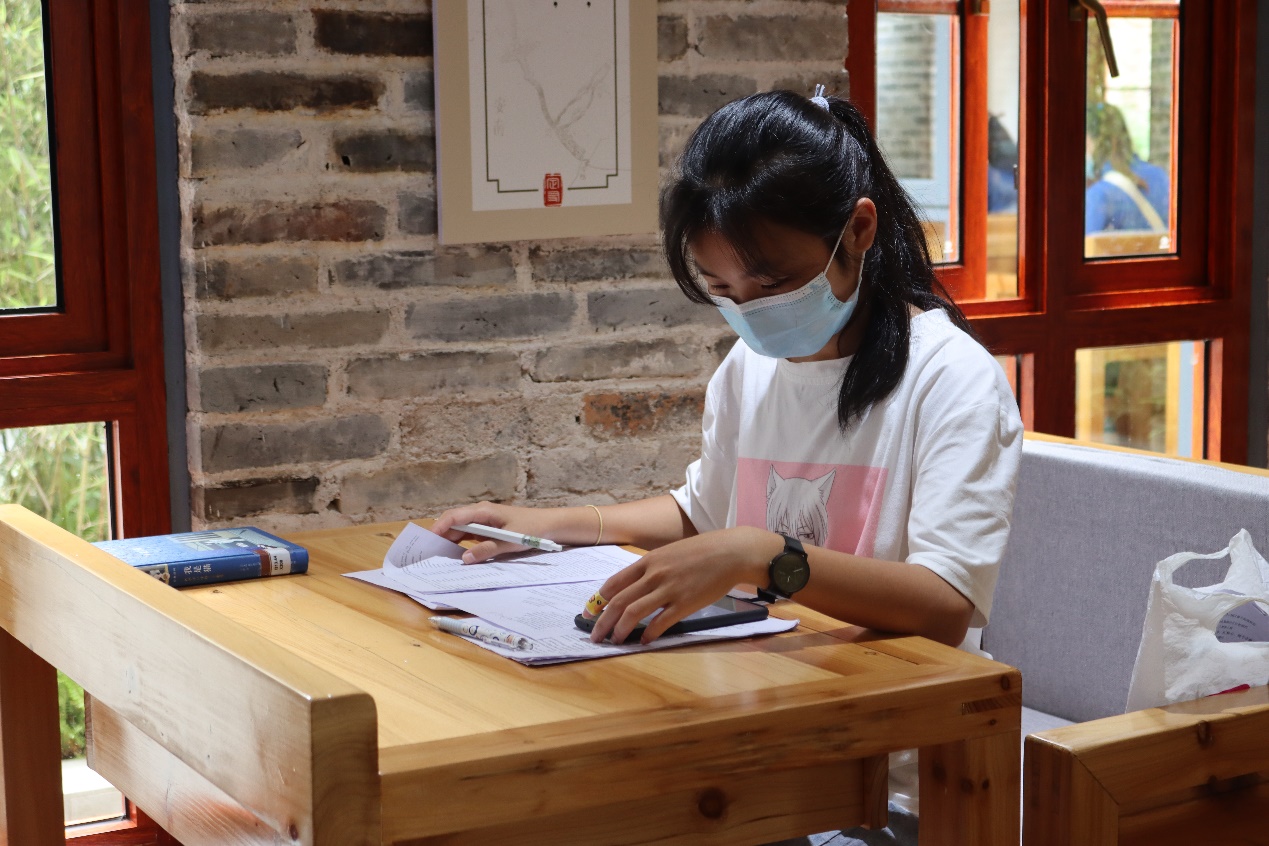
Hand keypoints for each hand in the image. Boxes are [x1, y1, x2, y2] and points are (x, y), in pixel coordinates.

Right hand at [431, 501, 550, 562]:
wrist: (548, 524)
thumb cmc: (531, 529)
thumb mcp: (509, 541)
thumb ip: (488, 550)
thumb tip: (465, 559)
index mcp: (484, 511)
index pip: (454, 516)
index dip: (439, 527)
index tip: (428, 540)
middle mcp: (480, 513)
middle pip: (453, 522)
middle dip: (439, 535)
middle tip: (427, 552)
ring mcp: (483, 520)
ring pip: (459, 528)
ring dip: (448, 540)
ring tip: (436, 555)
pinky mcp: (487, 528)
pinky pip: (468, 534)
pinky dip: (459, 543)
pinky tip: (454, 555)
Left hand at [588, 526, 780, 644]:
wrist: (729, 553)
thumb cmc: (700, 552)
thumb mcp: (668, 554)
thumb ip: (650, 569)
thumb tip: (633, 588)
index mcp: (647, 562)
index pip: (613, 584)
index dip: (597, 601)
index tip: (588, 613)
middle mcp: (653, 575)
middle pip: (618, 602)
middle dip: (602, 622)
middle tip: (594, 636)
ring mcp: (668, 590)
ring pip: (633, 613)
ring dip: (620, 630)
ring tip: (614, 641)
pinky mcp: (684, 604)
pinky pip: (660, 623)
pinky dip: (649, 634)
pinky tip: (644, 641)